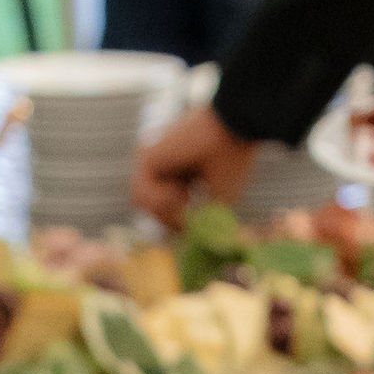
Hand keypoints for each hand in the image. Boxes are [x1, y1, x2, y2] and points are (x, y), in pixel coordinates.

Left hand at [132, 106, 257, 230]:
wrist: (233, 130)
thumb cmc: (232, 163)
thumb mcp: (213, 204)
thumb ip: (193, 222)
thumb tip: (177, 243)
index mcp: (176, 171)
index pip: (161, 209)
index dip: (176, 223)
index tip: (196, 216)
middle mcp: (160, 164)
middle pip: (149, 208)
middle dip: (170, 217)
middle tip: (191, 205)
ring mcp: (151, 159)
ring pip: (140, 203)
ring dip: (166, 209)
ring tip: (185, 194)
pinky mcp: (146, 156)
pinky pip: (140, 195)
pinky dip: (162, 201)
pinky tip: (180, 189)